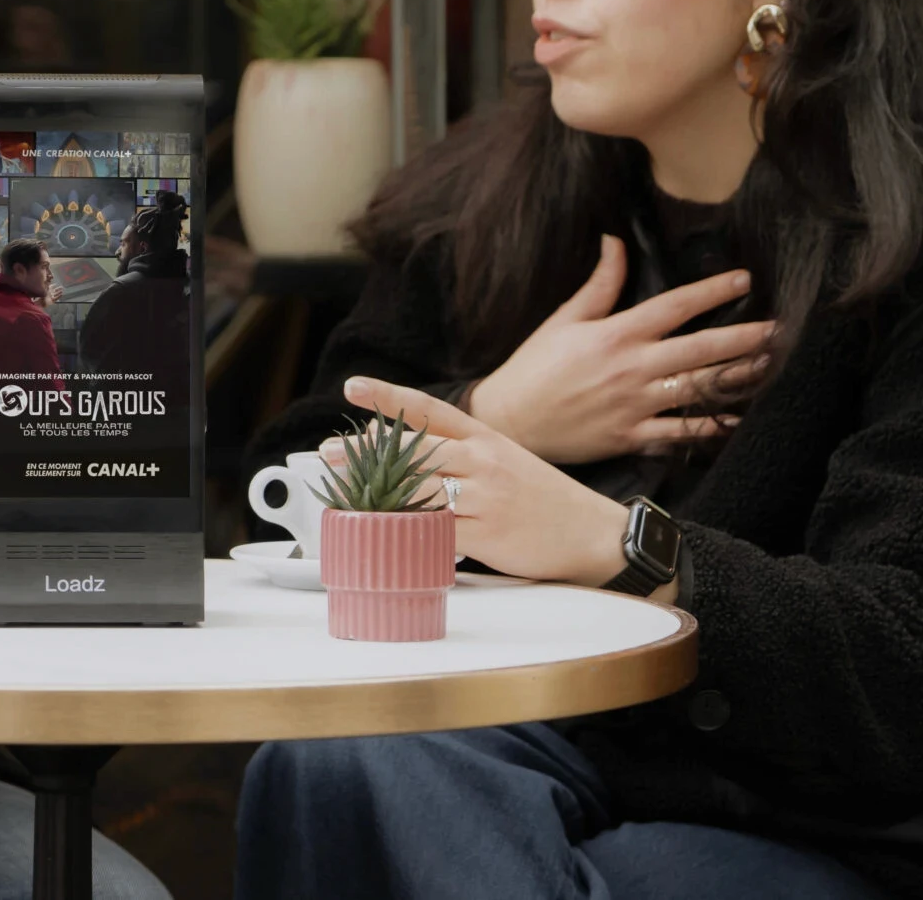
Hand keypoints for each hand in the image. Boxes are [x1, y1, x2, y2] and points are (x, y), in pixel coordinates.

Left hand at [328, 377, 629, 587]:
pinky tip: (382, 534)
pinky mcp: (486, 532)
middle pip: (412, 450)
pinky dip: (406, 532)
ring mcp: (484, 496)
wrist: (594, 534)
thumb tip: (413, 457)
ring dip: (375, 494)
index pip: (429, 409)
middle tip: (328, 453)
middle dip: (364, 453)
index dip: (387, 396)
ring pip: (417, 489)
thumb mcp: (508, 462)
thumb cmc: (548, 500)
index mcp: (486, 438)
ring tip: (345, 495)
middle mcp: (482, 460)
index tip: (353, 388)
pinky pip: (434, 531)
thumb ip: (466, 456)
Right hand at [465, 236, 773, 464]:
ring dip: (738, 378)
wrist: (510, 420)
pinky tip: (737, 420)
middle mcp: (633, 368)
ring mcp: (636, 405)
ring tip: (770, 366)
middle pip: (701, 350)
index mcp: (616, 334)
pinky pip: (681, 434)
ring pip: (699, 390)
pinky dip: (711, 428)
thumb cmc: (535, 367)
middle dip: (744, 338)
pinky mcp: (633, 437)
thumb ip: (599, 283)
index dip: (713, 291)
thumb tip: (615, 241)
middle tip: (778, 329)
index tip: (744, 279)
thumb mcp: (564, 319)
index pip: (675, 307)